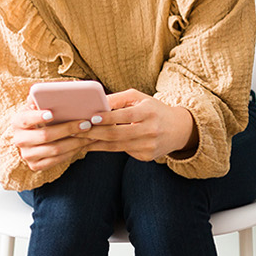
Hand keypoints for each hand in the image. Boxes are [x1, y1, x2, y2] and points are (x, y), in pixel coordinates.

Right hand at [6, 103, 96, 171]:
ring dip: (76, 142)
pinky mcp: (35, 166)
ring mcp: (27, 155)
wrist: (32, 138)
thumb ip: (40, 97)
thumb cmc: (40, 116)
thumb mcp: (37, 106)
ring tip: (91, 134)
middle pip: (46, 135)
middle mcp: (19, 140)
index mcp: (17, 122)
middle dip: (68, 129)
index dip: (38, 116)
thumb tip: (46, 89)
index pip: (26, 119)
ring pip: (55, 149)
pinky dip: (73, 152)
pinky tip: (83, 144)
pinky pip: (57, 160)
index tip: (52, 114)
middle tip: (86, 123)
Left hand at [79, 90, 197, 161]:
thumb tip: (96, 102)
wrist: (178, 130)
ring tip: (79, 139)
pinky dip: (106, 148)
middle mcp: (151, 130)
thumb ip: (118, 99)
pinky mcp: (146, 157)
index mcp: (150, 112)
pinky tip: (94, 144)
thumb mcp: (140, 98)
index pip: (126, 116)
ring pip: (116, 146)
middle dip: (95, 133)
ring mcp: (149, 146)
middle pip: (117, 134)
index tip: (90, 118)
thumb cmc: (154, 110)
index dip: (107, 118)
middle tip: (77, 130)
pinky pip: (122, 152)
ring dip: (95, 143)